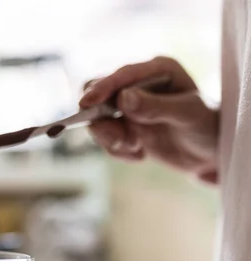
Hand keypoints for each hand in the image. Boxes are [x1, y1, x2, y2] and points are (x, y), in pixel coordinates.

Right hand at [79, 56, 219, 182]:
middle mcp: (138, 84)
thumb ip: (155, 107)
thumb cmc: (207, 127)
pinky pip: (104, 138)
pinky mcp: (122, 126)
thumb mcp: (187, 115)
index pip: (121, 75)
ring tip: (136, 148)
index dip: (102, 88)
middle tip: (120, 140)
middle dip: (101, 119)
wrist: (210, 153)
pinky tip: (140, 154)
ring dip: (111, 138)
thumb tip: (123, 99)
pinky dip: (117, 150)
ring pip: (97, 119)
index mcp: (157, 70)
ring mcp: (127, 106)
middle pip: (97, 93)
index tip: (87, 103)